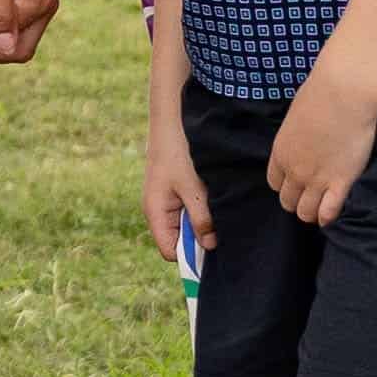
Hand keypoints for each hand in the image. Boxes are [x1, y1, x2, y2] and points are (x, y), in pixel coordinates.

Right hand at [142, 118, 204, 270]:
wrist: (172, 119)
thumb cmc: (178, 151)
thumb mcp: (192, 187)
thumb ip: (200, 218)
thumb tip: (209, 245)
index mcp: (155, 212)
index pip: (170, 251)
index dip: (190, 256)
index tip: (213, 250)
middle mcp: (159, 210)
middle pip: (179, 240)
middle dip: (200, 238)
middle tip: (220, 226)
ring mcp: (168, 200)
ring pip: (187, 224)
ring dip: (203, 220)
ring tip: (217, 207)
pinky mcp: (177, 190)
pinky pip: (190, 209)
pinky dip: (203, 208)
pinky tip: (214, 197)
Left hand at [264, 80, 369, 225]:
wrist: (341, 95)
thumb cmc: (318, 96)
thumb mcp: (295, 118)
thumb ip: (296, 137)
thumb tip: (303, 138)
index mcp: (280, 153)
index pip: (275, 183)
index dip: (285, 186)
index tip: (295, 184)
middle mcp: (294, 171)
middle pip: (288, 201)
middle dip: (297, 202)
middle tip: (309, 198)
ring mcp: (316, 179)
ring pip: (306, 212)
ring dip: (312, 213)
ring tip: (320, 210)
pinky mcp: (340, 182)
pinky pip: (329, 211)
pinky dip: (328, 217)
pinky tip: (331, 215)